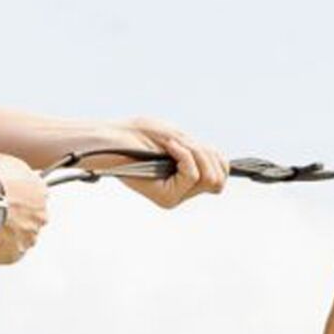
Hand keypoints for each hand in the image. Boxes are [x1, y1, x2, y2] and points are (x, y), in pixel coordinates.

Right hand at [0, 154, 48, 262]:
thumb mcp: (6, 163)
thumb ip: (15, 176)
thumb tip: (10, 178)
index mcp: (40, 192)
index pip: (34, 200)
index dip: (18, 202)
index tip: (6, 202)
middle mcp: (40, 216)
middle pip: (28, 221)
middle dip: (12, 221)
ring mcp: (28, 236)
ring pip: (17, 239)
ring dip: (3, 236)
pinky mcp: (14, 255)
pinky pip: (4, 255)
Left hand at [81, 118, 229, 208]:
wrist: (110, 140)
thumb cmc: (138, 134)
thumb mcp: (177, 138)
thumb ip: (201, 153)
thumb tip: (223, 168)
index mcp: (186, 178)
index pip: (221, 173)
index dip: (213, 155)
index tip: (191, 143)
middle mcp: (182, 191)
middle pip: (219, 178)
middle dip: (204, 153)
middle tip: (179, 143)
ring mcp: (175, 197)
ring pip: (209, 177)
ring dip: (194, 152)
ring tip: (171, 144)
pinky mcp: (166, 199)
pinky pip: (192, 174)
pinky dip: (184, 154)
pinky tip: (167, 147)